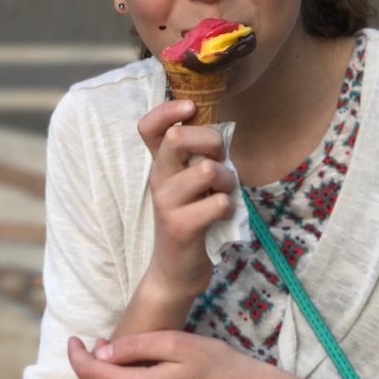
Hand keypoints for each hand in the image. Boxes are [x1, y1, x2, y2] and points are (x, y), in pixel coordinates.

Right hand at [137, 101, 235, 299]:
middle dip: (212, 141)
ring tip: (225, 192)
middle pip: (179, 136)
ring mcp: (167, 202)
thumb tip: (219, 127)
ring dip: (228, 179)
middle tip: (219, 160)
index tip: (191, 107)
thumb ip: (198, 155)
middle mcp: (158, 178)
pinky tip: (222, 215)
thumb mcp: (191, 181)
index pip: (148, 126)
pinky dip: (230, 207)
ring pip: (207, 170)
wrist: (176, 270)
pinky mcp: (181, 226)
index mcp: (160, 164)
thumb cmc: (193, 216)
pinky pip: (219, 203)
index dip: (167, 109)